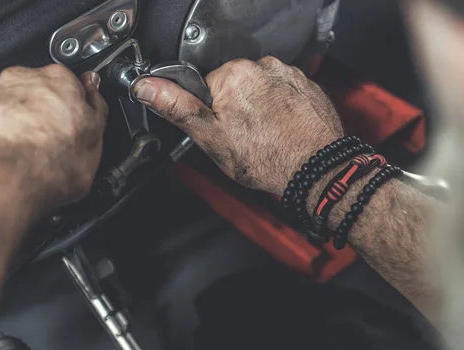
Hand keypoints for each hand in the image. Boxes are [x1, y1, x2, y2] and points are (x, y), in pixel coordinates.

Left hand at [0, 65, 107, 207]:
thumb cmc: (49, 161)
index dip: (78, 107)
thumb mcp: (96, 140)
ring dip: (22, 124)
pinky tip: (10, 159)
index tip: (80, 123)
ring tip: (32, 156)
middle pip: (40, 92)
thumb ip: (97, 111)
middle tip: (57, 143)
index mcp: (60, 79)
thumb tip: (96, 99)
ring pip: (13, 106)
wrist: (1, 180)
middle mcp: (23, 79)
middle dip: (47, 113)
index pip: (74, 84)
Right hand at [134, 57, 342, 194]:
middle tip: (245, 138)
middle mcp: (264, 67)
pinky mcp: (308, 87)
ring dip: (261, 109)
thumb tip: (147, 87)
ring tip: (267, 136)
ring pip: (261, 92)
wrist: (316, 169)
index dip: (212, 114)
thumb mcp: (211, 137)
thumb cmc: (267, 156)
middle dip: (236, 110)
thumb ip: (178, 108)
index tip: (223, 131)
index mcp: (234, 74)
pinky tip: (283, 131)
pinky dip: (282, 110)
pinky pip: (285, 95)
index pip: (208, 88)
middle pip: (235, 88)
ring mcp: (289, 75)